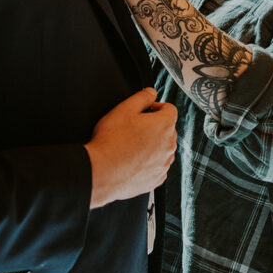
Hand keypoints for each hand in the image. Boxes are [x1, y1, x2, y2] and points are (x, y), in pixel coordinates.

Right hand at [85, 87, 176, 207]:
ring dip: (152, 145)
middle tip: (134, 128)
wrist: (102, 172)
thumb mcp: (124, 109)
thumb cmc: (111, 141)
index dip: (156, 106)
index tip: (144, 111)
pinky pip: (157, 167)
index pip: (170, 109)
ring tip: (131, 146)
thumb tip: (151, 93)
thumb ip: (142, 97)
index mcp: (164, 125)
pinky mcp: (156, 179)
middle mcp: (169, 146)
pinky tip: (133, 160)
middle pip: (167, 130)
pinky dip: (149, 163)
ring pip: (163, 149)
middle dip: (154, 126)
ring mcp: (163, 164)